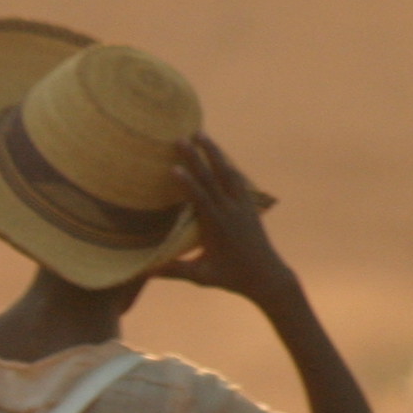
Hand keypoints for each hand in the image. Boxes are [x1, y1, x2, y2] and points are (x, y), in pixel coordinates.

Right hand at [152, 135, 297, 307]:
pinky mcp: (249, 205)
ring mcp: (242, 206)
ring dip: (214, 152)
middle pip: (212, 178)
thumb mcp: (201, 276)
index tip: (174, 167)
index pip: (201, 199)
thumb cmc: (232, 279)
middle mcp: (231, 211)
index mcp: (217, 226)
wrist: (267, 276)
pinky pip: (237, 179)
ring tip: (200, 134)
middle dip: (197, 157)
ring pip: (228, 172)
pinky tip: (220, 156)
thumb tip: (144, 271)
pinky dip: (227, 164)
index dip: (187, 183)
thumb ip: (174, 271)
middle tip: (181, 138)